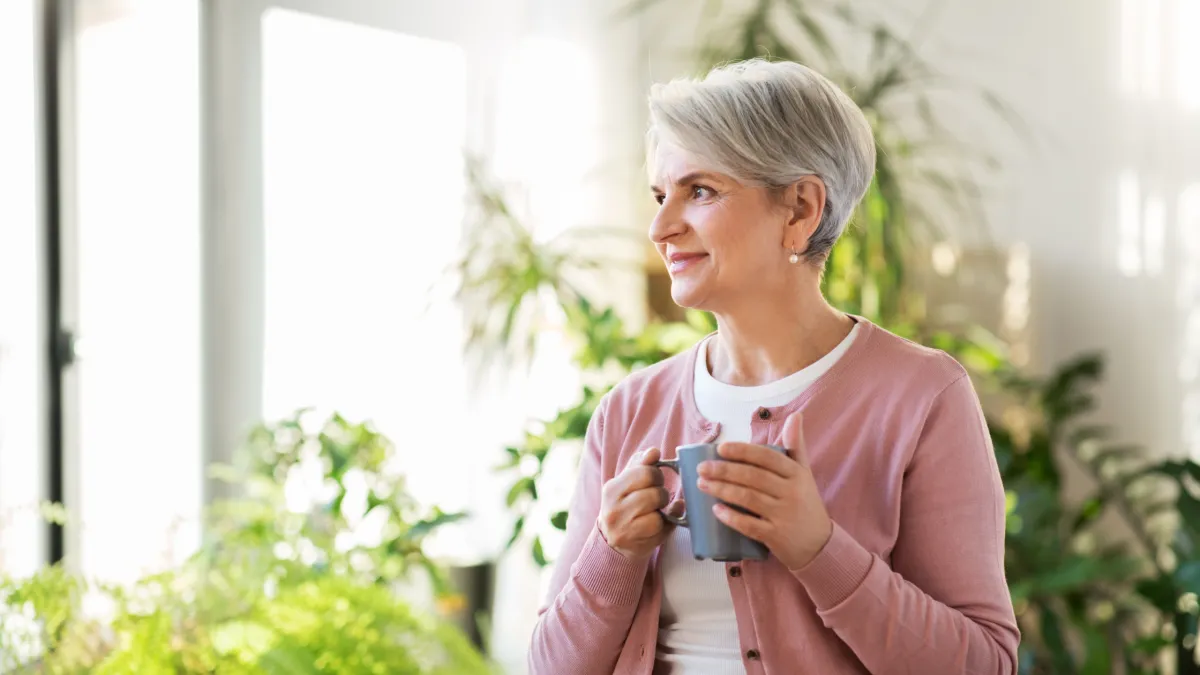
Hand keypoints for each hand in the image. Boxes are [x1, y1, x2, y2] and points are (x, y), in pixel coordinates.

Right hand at [598, 448, 684, 560]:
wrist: (611, 539)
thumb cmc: (624, 504)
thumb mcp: (627, 482)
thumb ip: (641, 465)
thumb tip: (654, 452)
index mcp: (611, 489)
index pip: (644, 473)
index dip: (656, 474)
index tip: (654, 480)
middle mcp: (614, 510)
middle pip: (654, 494)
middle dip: (662, 493)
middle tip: (657, 496)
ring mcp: (623, 530)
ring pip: (657, 514)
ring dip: (663, 510)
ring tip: (656, 510)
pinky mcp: (635, 545)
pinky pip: (660, 529)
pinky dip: (664, 525)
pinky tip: (657, 523)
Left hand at [696, 412, 832, 569]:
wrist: (820, 544)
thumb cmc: (806, 503)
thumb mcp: (804, 473)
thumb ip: (796, 445)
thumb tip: (795, 415)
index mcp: (796, 474)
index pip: (767, 457)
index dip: (742, 451)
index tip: (720, 448)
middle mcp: (792, 493)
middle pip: (753, 477)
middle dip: (724, 470)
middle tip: (701, 468)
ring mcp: (784, 516)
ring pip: (748, 499)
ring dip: (721, 490)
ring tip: (701, 484)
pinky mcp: (776, 537)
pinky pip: (750, 526)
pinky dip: (731, 517)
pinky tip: (715, 510)